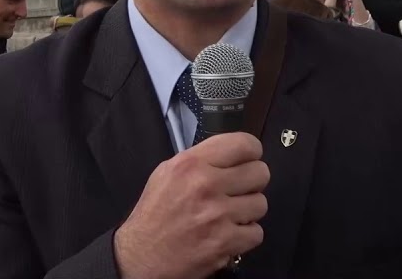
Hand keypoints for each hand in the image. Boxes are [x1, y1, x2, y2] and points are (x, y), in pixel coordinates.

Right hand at [114, 132, 268, 278]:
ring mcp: (217, 215)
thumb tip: (230, 156)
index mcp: (191, 164)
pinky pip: (257, 233)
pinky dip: (245, 236)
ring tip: (230, 215)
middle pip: (260, 173)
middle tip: (239, 191)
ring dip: (249, 211)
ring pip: (261, 204)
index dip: (252, 152)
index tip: (249, 160)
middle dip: (253, 183)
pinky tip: (228, 234)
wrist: (140, 257)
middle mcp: (205, 185)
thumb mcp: (167, 173)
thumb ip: (199, 160)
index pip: (244, 144)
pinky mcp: (224, 243)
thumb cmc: (154, 215)